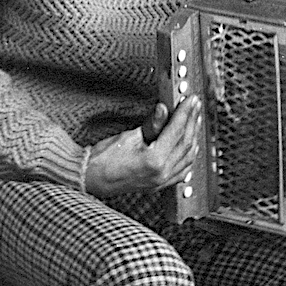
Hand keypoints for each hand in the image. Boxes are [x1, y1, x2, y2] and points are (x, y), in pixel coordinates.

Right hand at [84, 96, 201, 198]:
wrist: (90, 178)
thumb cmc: (103, 159)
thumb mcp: (129, 136)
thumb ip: (152, 124)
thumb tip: (164, 109)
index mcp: (155, 160)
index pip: (177, 130)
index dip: (186, 112)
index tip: (191, 100)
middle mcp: (162, 173)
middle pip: (186, 143)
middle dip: (192, 121)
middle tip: (195, 106)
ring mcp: (162, 181)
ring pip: (188, 157)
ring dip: (193, 137)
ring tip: (195, 120)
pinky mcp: (159, 185)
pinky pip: (183, 170)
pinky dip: (189, 156)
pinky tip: (191, 146)